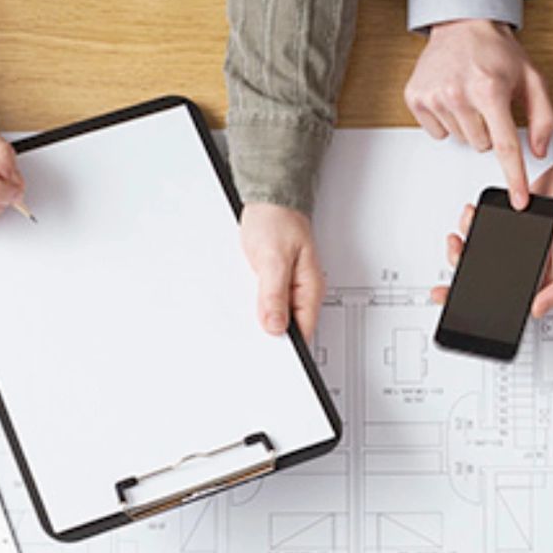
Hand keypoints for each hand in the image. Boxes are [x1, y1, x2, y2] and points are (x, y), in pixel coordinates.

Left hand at [239, 203, 324, 339]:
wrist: (268, 199)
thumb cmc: (276, 220)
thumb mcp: (273, 258)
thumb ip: (274, 294)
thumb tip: (274, 325)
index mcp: (309, 288)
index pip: (304, 330)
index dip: (287, 345)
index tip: (270, 353)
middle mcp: (302, 290)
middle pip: (288, 326)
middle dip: (269, 333)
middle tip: (251, 336)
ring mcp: (289, 287)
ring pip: (275, 315)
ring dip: (259, 317)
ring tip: (244, 314)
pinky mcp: (275, 281)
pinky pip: (265, 301)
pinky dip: (253, 303)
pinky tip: (244, 300)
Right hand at [404, 18, 552, 209]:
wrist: (463, 24)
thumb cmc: (497, 51)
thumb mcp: (532, 78)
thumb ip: (542, 117)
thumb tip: (537, 150)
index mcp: (489, 89)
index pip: (504, 146)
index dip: (514, 177)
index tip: (518, 200)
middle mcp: (458, 94)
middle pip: (481, 145)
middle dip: (489, 130)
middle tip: (488, 103)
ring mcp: (434, 97)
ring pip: (460, 140)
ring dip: (468, 125)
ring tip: (470, 96)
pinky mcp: (416, 98)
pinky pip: (438, 132)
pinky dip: (448, 121)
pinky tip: (452, 98)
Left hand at [433, 151, 552, 317]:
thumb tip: (539, 310)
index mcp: (546, 278)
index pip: (510, 299)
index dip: (484, 304)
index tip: (460, 305)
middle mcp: (530, 261)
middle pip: (489, 276)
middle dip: (464, 276)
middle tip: (447, 280)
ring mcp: (518, 240)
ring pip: (483, 250)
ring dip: (466, 246)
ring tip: (458, 239)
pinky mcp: (511, 217)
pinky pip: (486, 223)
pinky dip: (474, 220)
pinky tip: (471, 215)